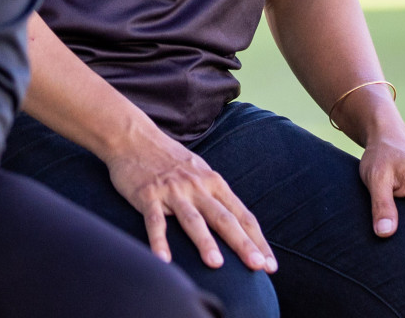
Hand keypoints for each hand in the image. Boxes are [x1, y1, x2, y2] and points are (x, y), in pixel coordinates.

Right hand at [104, 126, 276, 273]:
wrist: (133, 137)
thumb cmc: (169, 159)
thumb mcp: (199, 172)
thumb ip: (215, 196)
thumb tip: (236, 226)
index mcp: (213, 182)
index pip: (241, 215)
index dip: (257, 240)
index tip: (270, 265)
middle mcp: (197, 187)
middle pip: (223, 218)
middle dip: (242, 243)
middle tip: (257, 266)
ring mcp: (172, 191)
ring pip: (192, 219)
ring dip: (205, 242)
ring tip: (217, 265)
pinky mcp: (148, 195)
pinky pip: (155, 221)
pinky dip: (159, 241)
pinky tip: (164, 261)